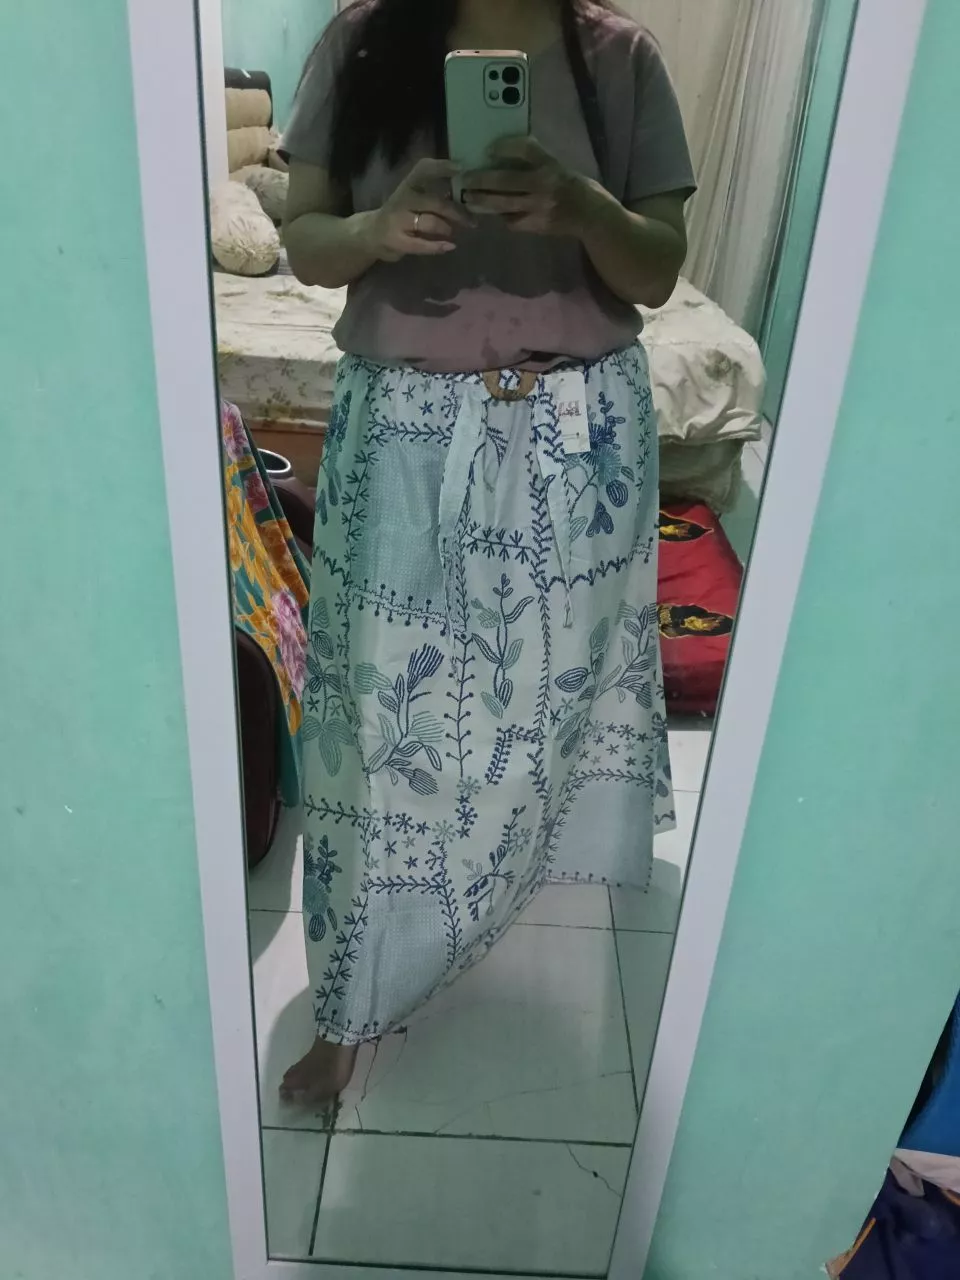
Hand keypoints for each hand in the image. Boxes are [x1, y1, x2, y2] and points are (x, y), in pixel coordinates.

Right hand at [365, 158, 471, 260]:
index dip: (442, 167)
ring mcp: (398, 221)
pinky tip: (450, 247)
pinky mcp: (397, 241)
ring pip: (430, 222)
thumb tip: (464, 196)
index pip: (424, 169)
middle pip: (435, 202)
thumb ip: (433, 195)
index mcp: (408, 185)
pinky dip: (438, 246)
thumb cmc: (399, 214)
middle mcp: (402, 199)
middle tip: (471, 220)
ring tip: (456, 232)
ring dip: (448, 228)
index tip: (461, 168)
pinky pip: (422, 244)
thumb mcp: (412, 198)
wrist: (371, 234)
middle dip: (457, 212)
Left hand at [461, 137, 591, 236]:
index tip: (488, 148)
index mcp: (551, 166)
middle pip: (506, 180)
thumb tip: (505, 152)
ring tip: (468, 198)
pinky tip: (494, 213)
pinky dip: (501, 216)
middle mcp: (543, 185)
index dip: (505, 147)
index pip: (525, 149)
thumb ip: (535, 160)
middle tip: (465, 178)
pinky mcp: (537, 225)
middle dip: (482, 180)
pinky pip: (512, 221)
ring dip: (483, 201)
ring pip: (504, 204)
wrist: (591, 216)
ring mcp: (539, 208)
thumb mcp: (557, 166)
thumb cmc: (574, 186)